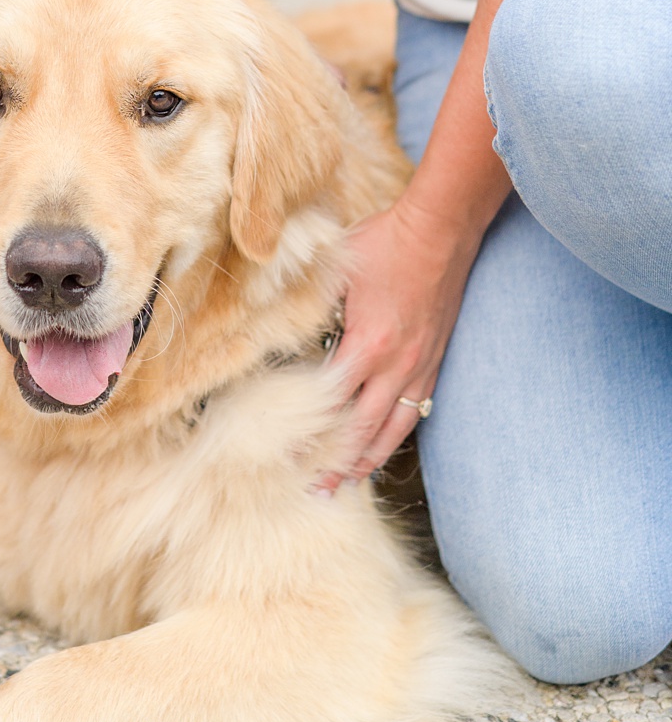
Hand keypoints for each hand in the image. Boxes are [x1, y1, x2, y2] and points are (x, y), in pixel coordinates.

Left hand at [318, 195, 477, 489]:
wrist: (441, 229)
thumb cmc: (383, 243)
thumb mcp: (336, 273)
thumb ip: (312, 307)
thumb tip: (282, 327)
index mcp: (367, 344)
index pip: (333, 402)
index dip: (312, 434)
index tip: (289, 457)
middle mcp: (397, 364)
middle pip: (365, 428)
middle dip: (342, 463)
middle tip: (320, 491)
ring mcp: (420, 364)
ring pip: (396, 425)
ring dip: (372, 457)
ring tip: (353, 482)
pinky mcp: (435, 359)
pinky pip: (416, 407)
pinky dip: (398, 431)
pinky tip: (385, 444)